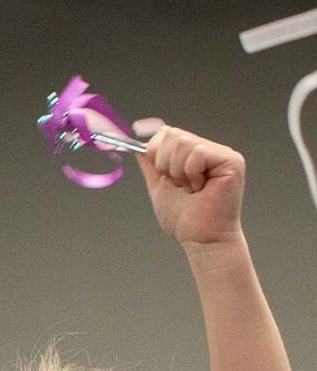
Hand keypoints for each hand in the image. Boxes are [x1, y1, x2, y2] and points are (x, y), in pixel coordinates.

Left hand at [134, 122, 245, 249]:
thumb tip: (138, 146)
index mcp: (193, 154)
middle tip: (180, 185)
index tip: (164, 176)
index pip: (167, 133)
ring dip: (178, 172)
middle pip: (172, 135)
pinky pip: (198, 153)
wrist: (199, 237)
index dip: (156, 153)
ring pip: (183, 143)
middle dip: (165, 165)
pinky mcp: (231, 160)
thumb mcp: (158, 185)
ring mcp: (222, 153)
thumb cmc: (184, 218)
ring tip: (191, 188)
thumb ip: (150, 164)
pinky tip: (201, 187)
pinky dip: (191, 173)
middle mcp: (209, 149)